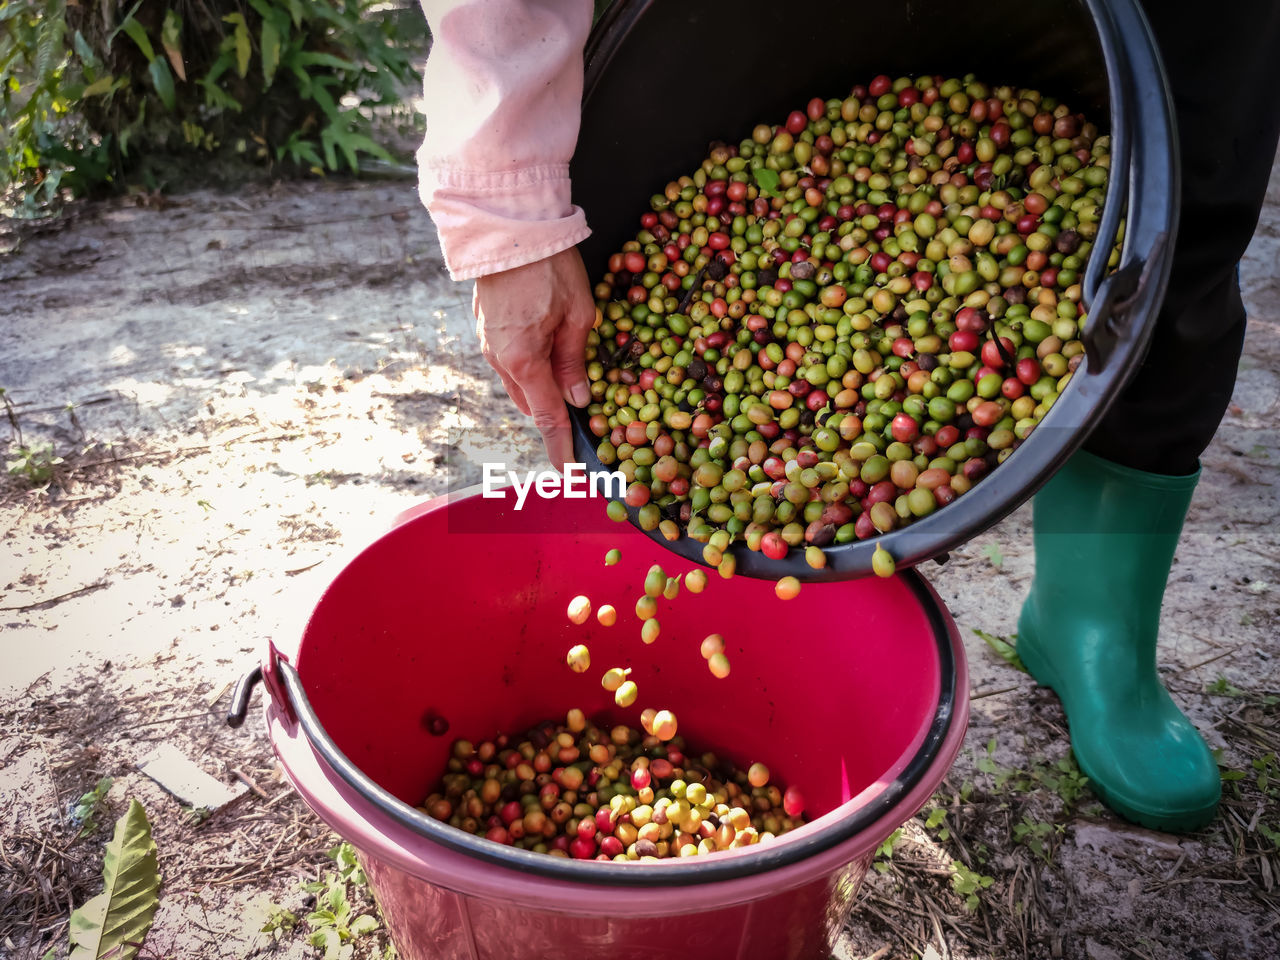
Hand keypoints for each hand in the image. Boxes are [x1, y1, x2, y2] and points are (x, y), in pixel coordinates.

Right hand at [473, 247, 596, 469]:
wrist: (508, 225)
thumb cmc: (550, 266)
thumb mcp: (579, 314)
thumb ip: (576, 360)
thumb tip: (579, 397)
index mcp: (524, 360)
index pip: (547, 417)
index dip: (560, 447)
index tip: (570, 473)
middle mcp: (499, 359)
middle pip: (531, 403)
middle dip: (554, 416)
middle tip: (583, 425)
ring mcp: (488, 344)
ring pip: (519, 384)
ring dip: (542, 390)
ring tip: (569, 386)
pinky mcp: (485, 329)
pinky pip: (510, 362)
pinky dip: (530, 369)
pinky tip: (548, 357)